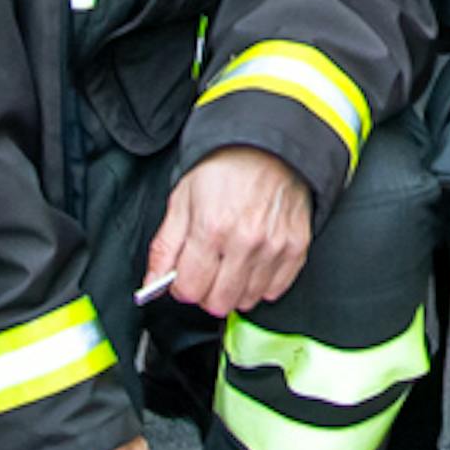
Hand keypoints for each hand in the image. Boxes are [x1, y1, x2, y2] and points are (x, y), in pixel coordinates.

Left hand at [139, 144, 319, 317]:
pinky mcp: (295, 249)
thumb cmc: (225, 168)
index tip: (184, 275)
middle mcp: (245, 241)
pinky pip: (274, 291)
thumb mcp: (182, 198)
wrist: (269, 146)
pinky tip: (252, 263)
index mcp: (212, 227)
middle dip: (206, 292)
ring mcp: (274, 247)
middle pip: (218, 303)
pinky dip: (260, 284)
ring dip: (234, 289)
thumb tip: (153, 282)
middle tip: (207, 270)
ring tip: (231, 263)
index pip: (190, 289)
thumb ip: (165, 246)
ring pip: (246, 301)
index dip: (181, 286)